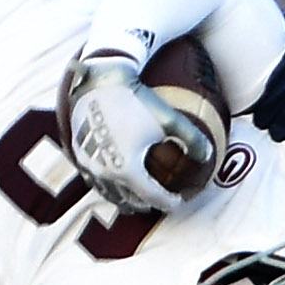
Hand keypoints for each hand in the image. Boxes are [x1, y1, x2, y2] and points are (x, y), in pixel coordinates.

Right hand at [59, 53, 212, 214]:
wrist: (101, 80)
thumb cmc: (136, 100)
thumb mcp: (169, 120)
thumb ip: (193, 140)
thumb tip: (207, 156)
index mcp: (128, 168)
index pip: (153, 197)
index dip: (170, 202)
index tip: (179, 201)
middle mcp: (105, 171)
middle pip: (129, 200)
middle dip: (147, 204)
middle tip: (160, 201)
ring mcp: (89, 164)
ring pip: (108, 194)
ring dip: (124, 199)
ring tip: (137, 197)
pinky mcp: (78, 153)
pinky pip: (92, 180)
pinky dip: (106, 187)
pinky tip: (115, 181)